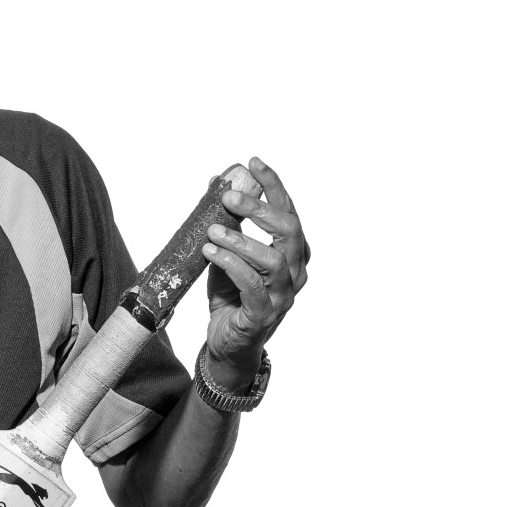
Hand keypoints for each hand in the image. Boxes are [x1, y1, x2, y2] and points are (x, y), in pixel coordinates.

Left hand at [201, 157, 308, 389]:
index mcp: (292, 253)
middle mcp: (295, 272)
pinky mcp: (264, 314)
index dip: (274, 186)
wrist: (227, 343)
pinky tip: (211, 252)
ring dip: (240, 240)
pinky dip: (231, 264)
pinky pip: (253, 285)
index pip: (289, 212)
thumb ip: (226, 221)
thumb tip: (215, 182)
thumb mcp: (227, 252)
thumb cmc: (231, 295)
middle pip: (289, 231)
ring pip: (272, 259)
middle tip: (230, 196)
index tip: (254, 162)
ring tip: (212, 230)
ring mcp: (283, 295)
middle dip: (260, 209)